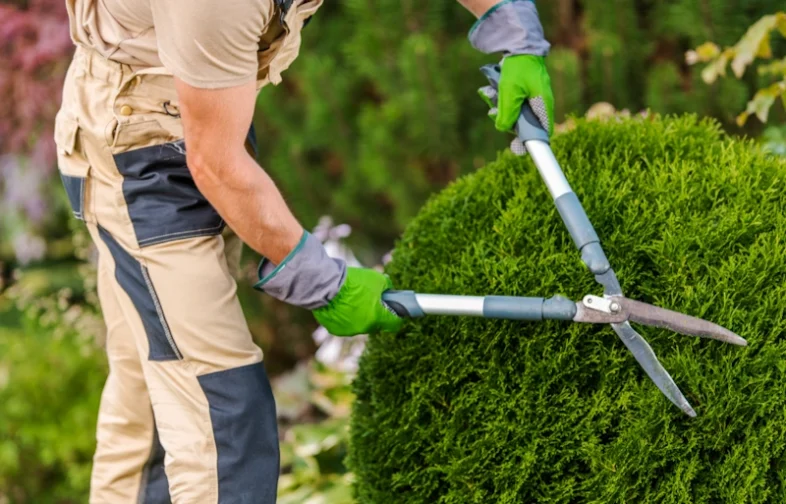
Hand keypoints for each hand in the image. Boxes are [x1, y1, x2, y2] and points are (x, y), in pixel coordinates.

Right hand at [314, 268, 402, 336]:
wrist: (326, 284)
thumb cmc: (353, 281)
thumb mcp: (376, 279)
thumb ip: (386, 286)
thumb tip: (389, 290)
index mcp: (377, 317)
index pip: (394, 324)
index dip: (397, 317)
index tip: (395, 311)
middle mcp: (364, 328)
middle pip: (376, 324)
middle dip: (377, 314)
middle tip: (372, 301)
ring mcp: (349, 330)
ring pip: (360, 325)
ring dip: (360, 316)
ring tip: (353, 301)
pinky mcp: (335, 330)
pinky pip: (345, 325)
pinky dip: (345, 317)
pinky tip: (341, 305)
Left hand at [468, 0, 553, 134]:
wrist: (518, 44)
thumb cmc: (518, 68)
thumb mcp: (509, 93)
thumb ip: (507, 114)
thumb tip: (504, 129)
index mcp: (543, 105)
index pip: (544, 132)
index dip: (531, 142)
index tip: (517, 148)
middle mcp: (540, 102)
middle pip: (524, 124)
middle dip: (506, 120)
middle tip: (494, 112)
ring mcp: (531, 96)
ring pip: (514, 112)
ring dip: (498, 106)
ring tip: (489, 93)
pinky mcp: (522, 90)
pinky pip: (510, 101)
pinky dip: (499, 97)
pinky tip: (489, 89)